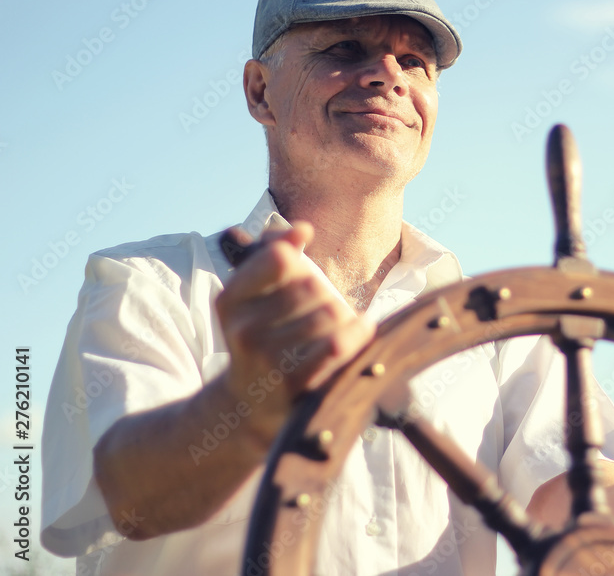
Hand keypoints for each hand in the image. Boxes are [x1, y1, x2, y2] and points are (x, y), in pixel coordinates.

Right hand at [214, 221, 375, 445]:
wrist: (252, 407)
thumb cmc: (265, 338)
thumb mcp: (256, 296)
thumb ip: (274, 254)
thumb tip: (301, 229)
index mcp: (230, 301)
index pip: (277, 258)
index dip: (298, 255)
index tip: (306, 261)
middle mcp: (244, 329)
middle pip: (312, 286)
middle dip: (326, 293)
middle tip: (322, 311)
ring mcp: (268, 359)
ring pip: (330, 312)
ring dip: (343, 317)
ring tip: (335, 329)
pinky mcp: (295, 383)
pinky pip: (338, 343)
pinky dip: (356, 333)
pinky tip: (359, 331)